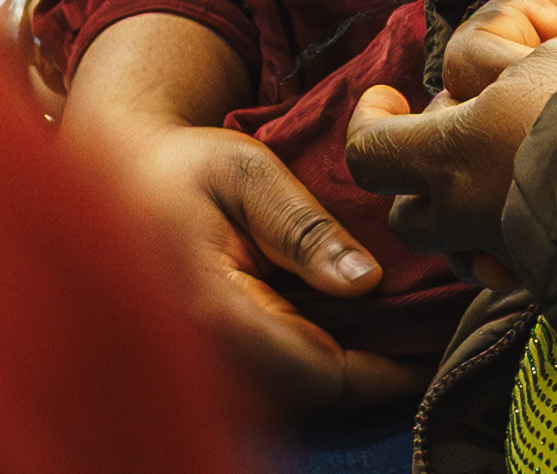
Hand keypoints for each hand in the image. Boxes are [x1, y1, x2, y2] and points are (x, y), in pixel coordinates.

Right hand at [107, 118, 421, 412]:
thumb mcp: (246, 172)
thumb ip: (303, 227)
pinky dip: (321, 355)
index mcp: (215, 311)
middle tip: (432, 330)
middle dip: (377, 370)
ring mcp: (207, 363)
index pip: (320, 372)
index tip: (437, 343)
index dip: (387, 369)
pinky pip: (278, 375)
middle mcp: (207, 356)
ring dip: (351, 365)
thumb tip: (365, 283)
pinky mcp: (214, 357)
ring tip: (404, 324)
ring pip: (297, 391)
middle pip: (314, 391)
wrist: (119, 176)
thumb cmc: (181, 166)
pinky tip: (353, 321)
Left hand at [347, 41, 556, 292]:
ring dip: (460, 220)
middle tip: (447, 146)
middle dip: (414, 184)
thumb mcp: (546, 61)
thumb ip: (500, 72)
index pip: (370, 152)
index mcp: (452, 153)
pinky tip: (543, 214)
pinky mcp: (547, 278)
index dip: (369, 122)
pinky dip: (510, 243)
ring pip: (455, 251)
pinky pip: (508, 265)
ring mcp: (507, 254)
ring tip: (498, 183)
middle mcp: (468, 212)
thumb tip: (483, 81)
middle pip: (406, 216)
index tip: (386, 99)